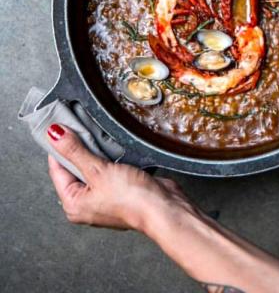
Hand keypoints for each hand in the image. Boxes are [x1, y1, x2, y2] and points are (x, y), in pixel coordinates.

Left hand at [46, 124, 186, 232]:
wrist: (165, 208)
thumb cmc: (132, 199)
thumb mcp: (98, 171)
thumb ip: (75, 151)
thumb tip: (55, 135)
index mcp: (73, 204)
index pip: (57, 169)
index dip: (60, 147)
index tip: (63, 128)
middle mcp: (86, 204)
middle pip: (75, 169)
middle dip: (80, 151)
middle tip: (85, 132)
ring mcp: (105, 199)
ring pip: (94, 169)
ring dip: (98, 155)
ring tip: (103, 142)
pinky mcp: (122, 192)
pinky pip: (111, 172)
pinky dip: (112, 161)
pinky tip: (117, 152)